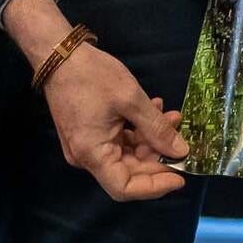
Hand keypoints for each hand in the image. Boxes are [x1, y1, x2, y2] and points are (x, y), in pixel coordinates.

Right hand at [44, 39, 188, 201]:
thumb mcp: (131, 100)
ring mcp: (87, 145)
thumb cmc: (93, 76)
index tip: (180, 176)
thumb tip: (181, 152)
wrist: (60, 54)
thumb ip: (157, 129)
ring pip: (127, 154)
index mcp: (92, 154)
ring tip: (172, 115)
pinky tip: (154, 109)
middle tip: (181, 135)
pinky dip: (139, 130)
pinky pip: (119, 140)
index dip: (154, 186)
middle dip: (158, 156)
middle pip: (129, 171)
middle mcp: (86, 156)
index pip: (124, 188)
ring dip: (152, 138)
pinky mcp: (90, 133)